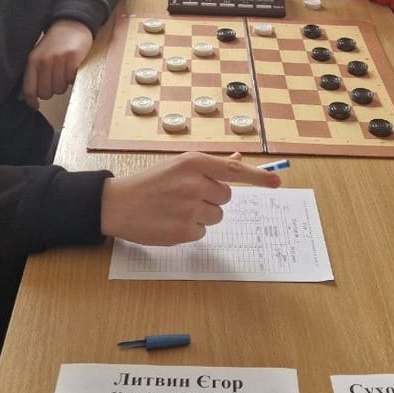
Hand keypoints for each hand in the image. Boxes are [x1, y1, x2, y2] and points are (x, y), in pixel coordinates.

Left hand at [22, 19, 93, 107]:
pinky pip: (72, 80)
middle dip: (52, 90)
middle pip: (46, 93)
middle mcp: (44, 61)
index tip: (35, 106)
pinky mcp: (73, 59)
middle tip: (56, 79)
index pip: (29, 89)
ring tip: (64, 71)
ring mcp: (58, 60)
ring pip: (60, 89)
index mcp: (32, 61)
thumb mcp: (39, 56)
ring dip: (64, 84)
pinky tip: (73, 68)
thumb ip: (34, 74)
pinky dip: (73, 77)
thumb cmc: (55, 45)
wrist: (71, 25)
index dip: (32, 101)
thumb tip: (28, 99)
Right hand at [101, 152, 280, 245]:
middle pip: (226, 197)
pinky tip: (171, 222)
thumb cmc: (149, 182)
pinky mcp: (183, 231)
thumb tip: (239, 160)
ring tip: (176, 209)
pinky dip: (190, 230)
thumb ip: (209, 165)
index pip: (234, 171)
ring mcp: (189, 209)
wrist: (116, 204)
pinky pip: (202, 232)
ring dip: (202, 215)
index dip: (258, 177)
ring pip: (216, 216)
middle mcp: (193, 183)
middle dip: (211, 198)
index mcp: (193, 163)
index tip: (277, 183)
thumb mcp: (177, 166)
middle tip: (186, 196)